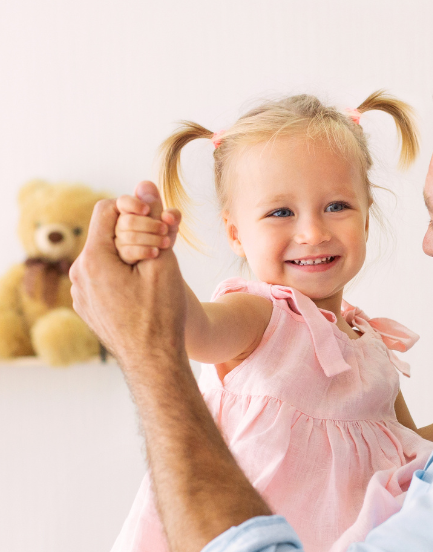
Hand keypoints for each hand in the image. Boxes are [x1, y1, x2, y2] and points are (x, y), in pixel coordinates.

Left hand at [70, 181, 184, 368]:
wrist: (154, 361)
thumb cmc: (161, 313)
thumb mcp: (163, 260)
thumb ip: (151, 220)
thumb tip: (145, 184)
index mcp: (92, 260)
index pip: (109, 210)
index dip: (136, 207)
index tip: (158, 219)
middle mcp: (79, 274)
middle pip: (109, 232)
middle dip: (140, 232)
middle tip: (167, 247)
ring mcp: (82, 293)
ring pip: (108, 255)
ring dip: (135, 252)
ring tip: (160, 267)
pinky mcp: (90, 306)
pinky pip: (106, 276)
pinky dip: (127, 272)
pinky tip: (148, 286)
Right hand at [114, 188, 180, 264]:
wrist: (166, 262)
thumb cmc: (166, 236)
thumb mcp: (173, 225)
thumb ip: (170, 213)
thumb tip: (154, 194)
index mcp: (133, 211)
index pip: (123, 202)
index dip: (133, 204)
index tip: (146, 210)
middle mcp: (122, 224)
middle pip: (129, 221)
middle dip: (150, 224)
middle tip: (165, 229)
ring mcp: (120, 240)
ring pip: (130, 236)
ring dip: (152, 239)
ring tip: (166, 242)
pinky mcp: (122, 255)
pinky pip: (129, 251)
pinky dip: (145, 251)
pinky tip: (156, 252)